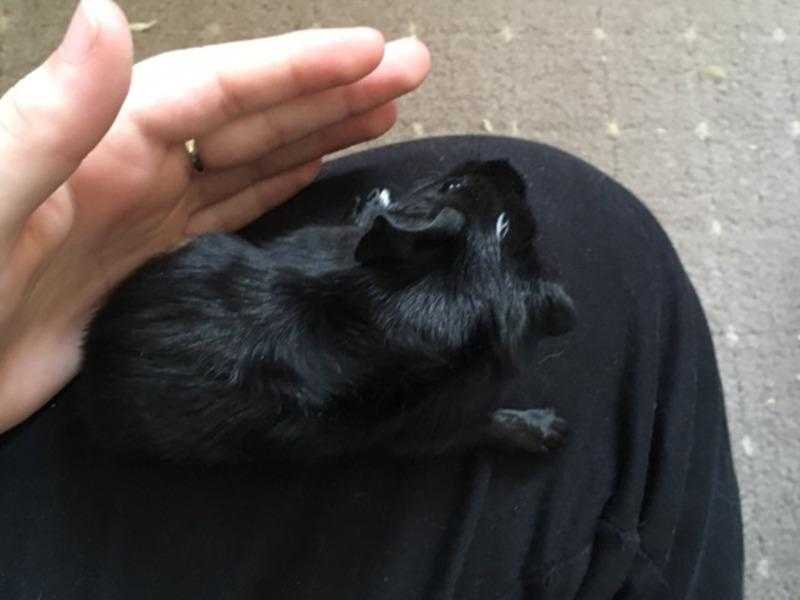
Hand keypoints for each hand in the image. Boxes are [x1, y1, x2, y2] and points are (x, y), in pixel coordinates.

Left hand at [0, 0, 429, 431]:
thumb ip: (47, 120)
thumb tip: (107, 14)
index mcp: (101, 145)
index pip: (219, 89)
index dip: (298, 67)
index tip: (372, 54)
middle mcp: (131, 169)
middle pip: (251, 116)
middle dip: (332, 89)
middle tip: (408, 69)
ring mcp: (142, 218)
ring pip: (250, 160)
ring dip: (316, 130)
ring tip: (381, 110)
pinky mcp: (147, 265)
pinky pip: (228, 213)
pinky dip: (274, 186)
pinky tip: (309, 167)